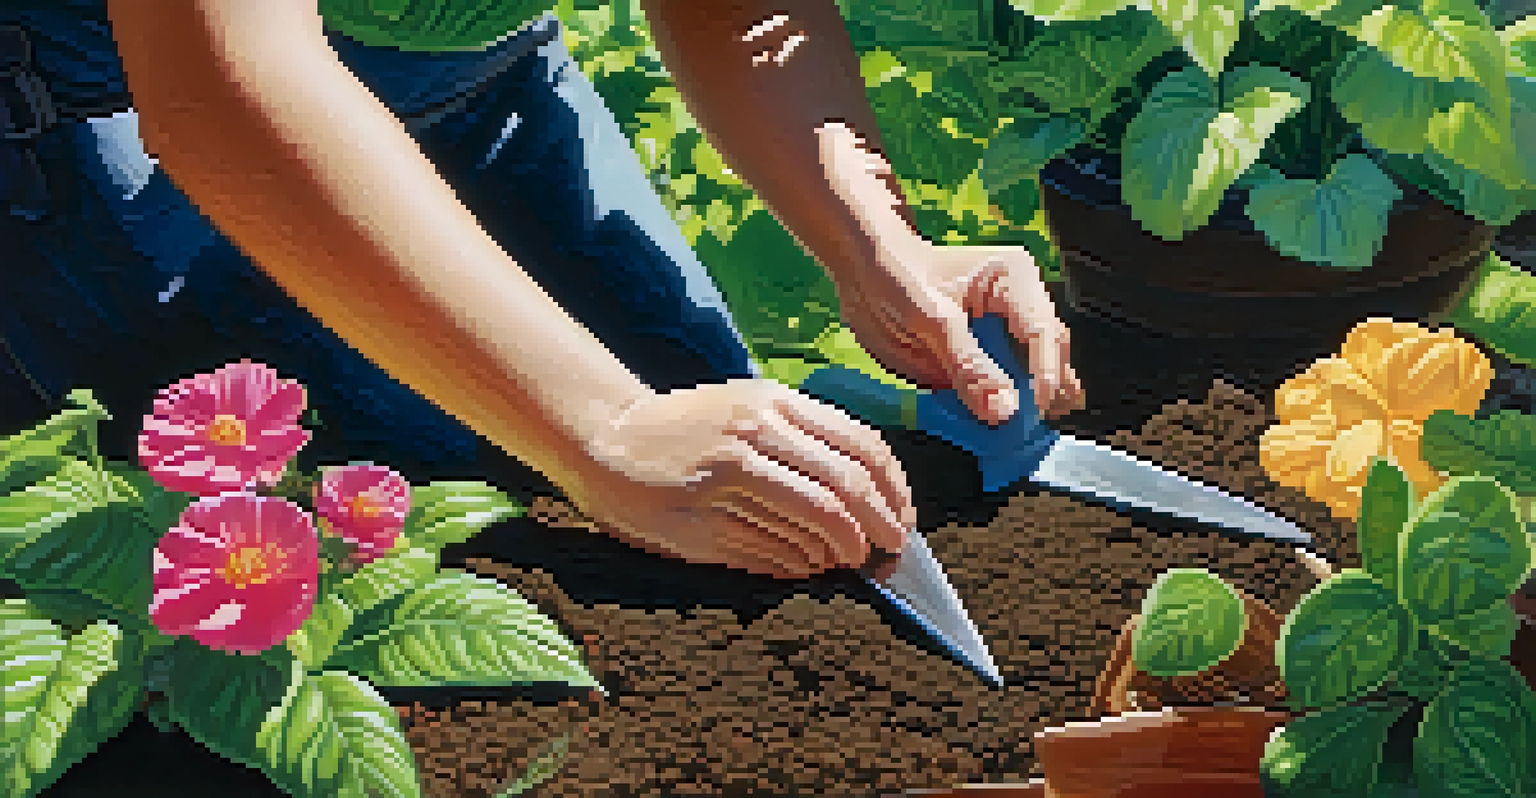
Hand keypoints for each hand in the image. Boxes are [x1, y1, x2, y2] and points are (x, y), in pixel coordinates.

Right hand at [564, 379, 914, 579]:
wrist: (608, 440)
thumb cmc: (690, 428)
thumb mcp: (750, 408)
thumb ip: (806, 439)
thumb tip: (871, 494)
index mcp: (775, 402)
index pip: (862, 447)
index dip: (895, 492)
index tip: (903, 519)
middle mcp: (754, 433)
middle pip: (845, 488)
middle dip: (879, 527)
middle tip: (887, 551)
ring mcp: (727, 477)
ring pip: (814, 521)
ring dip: (840, 550)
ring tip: (843, 561)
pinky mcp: (702, 519)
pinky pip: (772, 550)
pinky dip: (799, 564)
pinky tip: (802, 566)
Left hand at [818, 123, 1084, 425]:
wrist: (864, 273)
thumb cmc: (895, 277)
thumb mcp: (928, 320)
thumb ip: (966, 364)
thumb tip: (1004, 411)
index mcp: (1014, 280)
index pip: (1044, 331)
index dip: (1045, 373)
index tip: (1034, 408)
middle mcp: (1021, 305)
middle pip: (1049, 356)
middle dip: (1045, 394)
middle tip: (1030, 432)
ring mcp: (1006, 333)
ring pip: (1033, 376)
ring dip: (1029, 407)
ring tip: (1020, 438)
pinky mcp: (988, 357)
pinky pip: (1004, 388)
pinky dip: (1002, 410)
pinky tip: (999, 433)